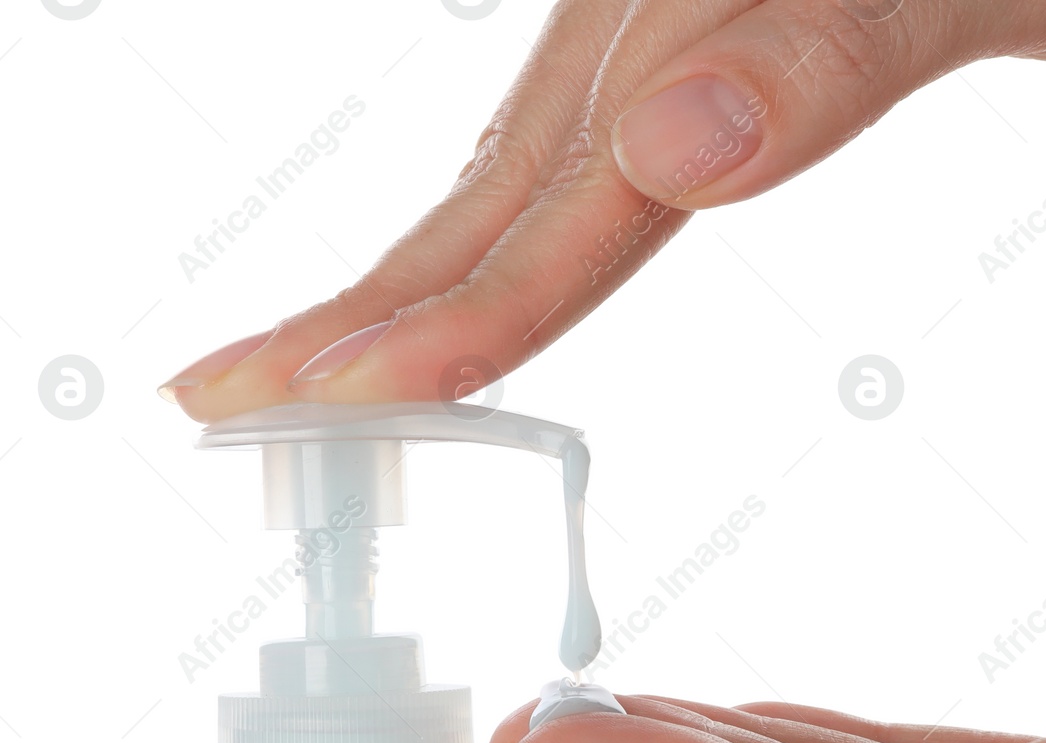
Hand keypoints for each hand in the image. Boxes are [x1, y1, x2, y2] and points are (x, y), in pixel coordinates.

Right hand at [159, 0, 1045, 421]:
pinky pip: (570, 150)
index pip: (542, 201)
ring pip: (509, 174)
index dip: (437, 315)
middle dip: (357, 310)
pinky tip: (478, 258)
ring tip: (318, 355)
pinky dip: (507, 228)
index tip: (322, 402)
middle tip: (223, 397)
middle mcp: (645, 23)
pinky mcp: (698, 35)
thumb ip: (823, 49)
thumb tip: (663, 145)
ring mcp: (658, 28)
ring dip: (411, 278)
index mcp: (683, 20)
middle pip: (479, 190)